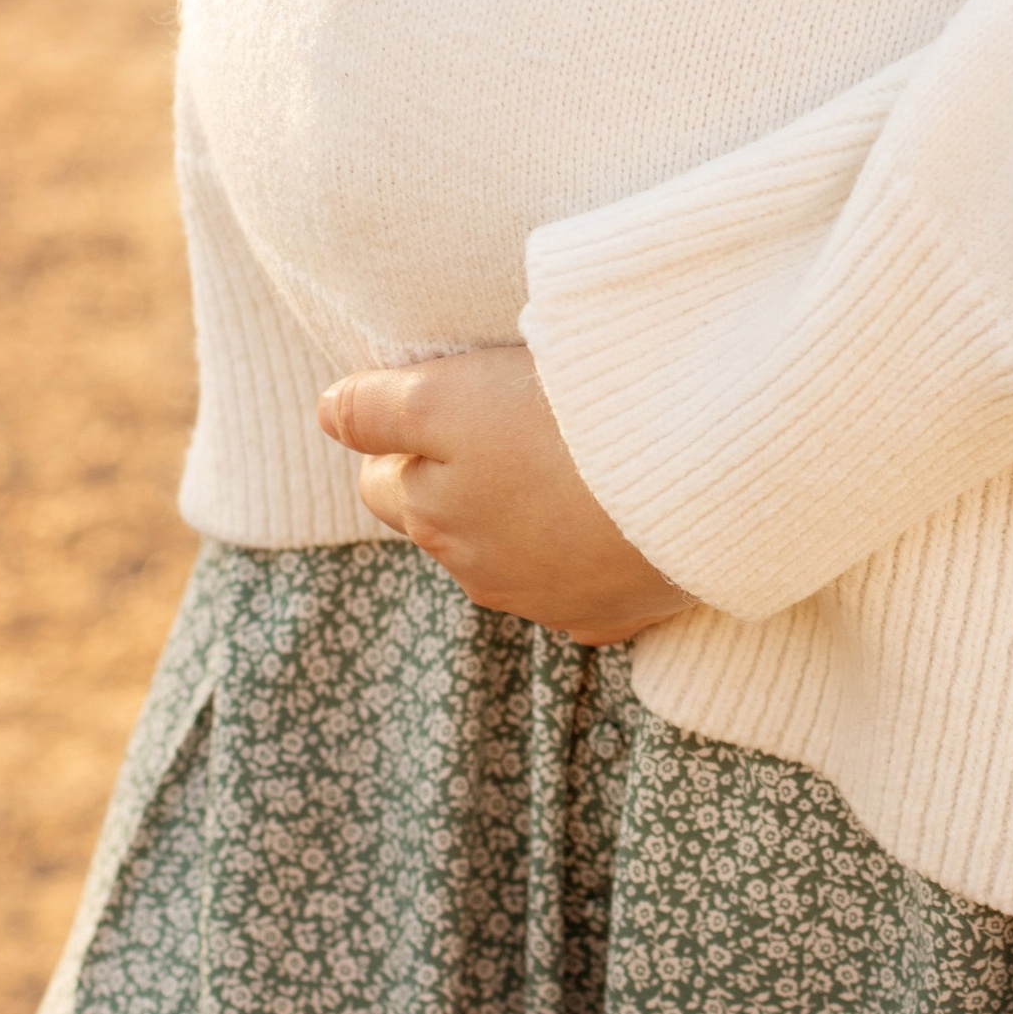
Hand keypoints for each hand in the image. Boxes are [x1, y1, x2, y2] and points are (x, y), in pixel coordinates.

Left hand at [317, 345, 687, 643]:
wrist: (686, 482)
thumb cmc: (558, 426)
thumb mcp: (443, 397)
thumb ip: (375, 408)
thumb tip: (327, 414)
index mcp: (431, 518)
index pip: (383, 481)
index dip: (407, 438)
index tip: (453, 404)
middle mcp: (479, 574)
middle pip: (448, 522)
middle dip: (465, 482)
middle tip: (514, 426)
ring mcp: (549, 603)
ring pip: (515, 554)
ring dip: (529, 516)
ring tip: (574, 461)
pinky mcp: (613, 616)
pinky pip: (586, 584)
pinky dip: (591, 552)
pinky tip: (618, 514)